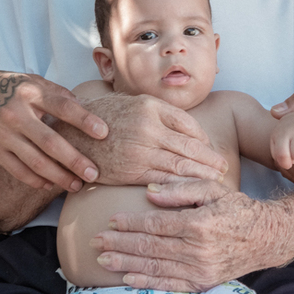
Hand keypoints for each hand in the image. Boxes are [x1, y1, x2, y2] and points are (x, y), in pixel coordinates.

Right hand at [0, 70, 107, 191]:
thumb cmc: (3, 85)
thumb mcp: (29, 79)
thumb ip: (56, 92)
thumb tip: (83, 108)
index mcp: (29, 92)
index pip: (63, 106)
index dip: (85, 120)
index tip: (104, 133)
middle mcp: (16, 114)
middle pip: (51, 142)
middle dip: (75, 160)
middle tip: (94, 173)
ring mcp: (3, 135)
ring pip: (36, 162)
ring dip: (59, 176)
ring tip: (77, 185)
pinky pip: (18, 171)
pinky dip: (36, 180)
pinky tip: (50, 185)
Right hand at [78, 92, 228, 184]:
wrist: (70, 132)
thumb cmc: (104, 117)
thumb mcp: (133, 103)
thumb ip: (160, 113)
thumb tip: (188, 129)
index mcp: (151, 106)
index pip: (189, 124)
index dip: (204, 139)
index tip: (211, 149)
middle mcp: (148, 126)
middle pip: (190, 146)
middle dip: (209, 159)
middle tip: (223, 168)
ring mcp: (140, 149)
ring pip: (180, 165)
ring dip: (201, 175)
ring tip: (215, 180)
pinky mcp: (130, 171)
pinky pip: (162, 180)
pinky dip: (180, 187)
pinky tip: (191, 190)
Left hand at [92, 179, 276, 291]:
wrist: (265, 237)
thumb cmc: (236, 208)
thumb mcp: (213, 188)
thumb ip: (181, 188)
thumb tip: (150, 192)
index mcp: (199, 223)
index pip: (155, 224)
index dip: (130, 223)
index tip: (110, 221)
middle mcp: (197, 249)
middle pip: (149, 247)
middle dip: (119, 245)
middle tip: (96, 242)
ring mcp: (200, 269)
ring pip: (154, 267)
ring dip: (126, 265)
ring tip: (104, 260)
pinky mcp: (202, 282)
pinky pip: (169, 284)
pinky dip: (146, 282)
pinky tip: (128, 278)